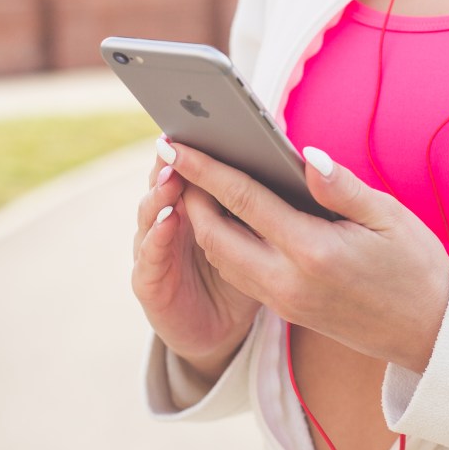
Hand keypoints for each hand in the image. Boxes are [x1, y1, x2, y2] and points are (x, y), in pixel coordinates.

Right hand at [131, 135, 261, 383]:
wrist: (224, 331)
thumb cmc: (254, 275)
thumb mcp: (270, 238)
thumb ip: (273, 201)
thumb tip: (300, 158)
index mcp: (202, 205)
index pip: (196, 169)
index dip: (199, 147)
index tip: (208, 118)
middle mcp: (171, 221)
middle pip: (165, 183)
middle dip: (172, 161)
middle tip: (183, 137)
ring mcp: (155, 251)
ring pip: (151, 214)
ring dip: (159, 192)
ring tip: (173, 173)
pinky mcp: (149, 284)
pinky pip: (147, 258)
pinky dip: (154, 237)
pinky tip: (167, 220)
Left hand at [163, 140, 448, 371]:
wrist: (430, 333)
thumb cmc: (416, 267)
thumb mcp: (389, 217)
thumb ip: (341, 186)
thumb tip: (304, 155)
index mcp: (314, 253)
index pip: (244, 202)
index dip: (206, 169)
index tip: (176, 144)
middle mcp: (289, 282)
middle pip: (215, 236)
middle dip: (190, 196)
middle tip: (177, 159)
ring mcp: (284, 302)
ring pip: (222, 260)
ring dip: (201, 223)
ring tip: (194, 183)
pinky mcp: (286, 311)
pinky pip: (239, 275)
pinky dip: (222, 244)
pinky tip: (226, 218)